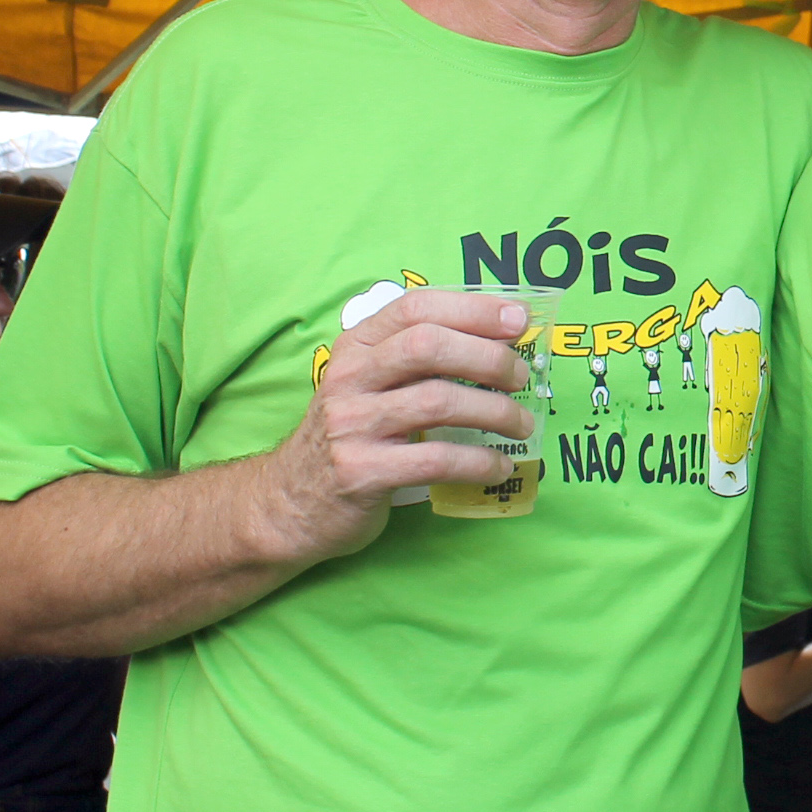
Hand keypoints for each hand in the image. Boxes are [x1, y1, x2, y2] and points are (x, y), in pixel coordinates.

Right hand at [254, 289, 539, 565]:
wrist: (289, 503)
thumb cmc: (351, 436)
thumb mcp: (371, 385)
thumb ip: (418, 360)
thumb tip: (499, 342)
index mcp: (357, 347)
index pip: (416, 308)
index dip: (473, 309)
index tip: (517, 319)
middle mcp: (350, 378)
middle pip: (429, 347)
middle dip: (488, 358)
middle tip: (521, 378)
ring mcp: (352, 425)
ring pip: (438, 402)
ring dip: (495, 413)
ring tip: (522, 425)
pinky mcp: (362, 472)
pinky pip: (436, 459)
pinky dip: (478, 462)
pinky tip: (499, 467)